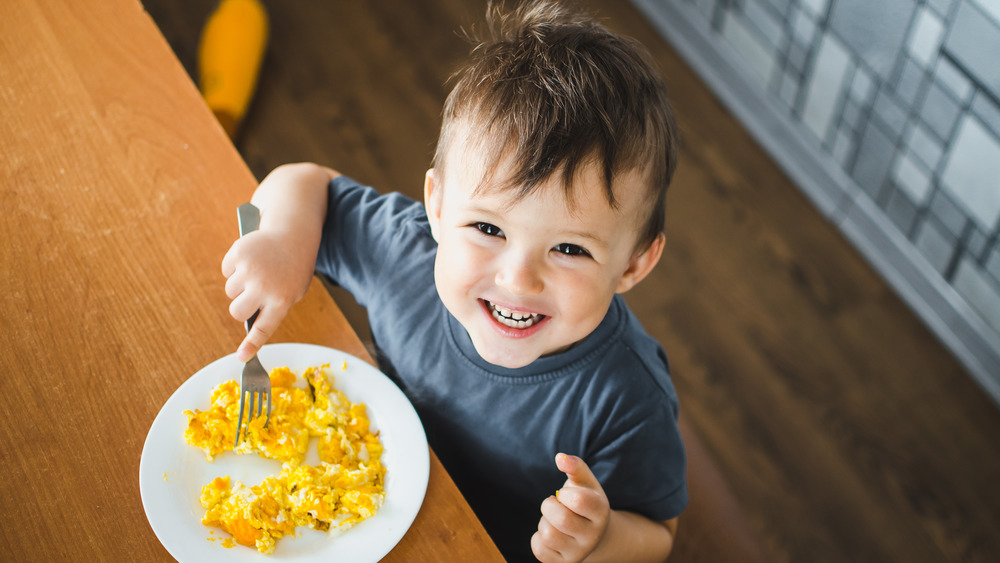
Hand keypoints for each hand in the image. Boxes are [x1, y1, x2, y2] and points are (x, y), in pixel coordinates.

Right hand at [221, 228, 314, 360]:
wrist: (293, 235)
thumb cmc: (293, 268)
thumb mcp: (293, 291)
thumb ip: (273, 307)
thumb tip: (248, 323)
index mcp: (282, 300)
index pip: (263, 328)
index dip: (252, 344)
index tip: (242, 357)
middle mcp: (265, 287)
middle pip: (237, 312)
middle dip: (240, 307)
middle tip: (251, 297)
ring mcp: (250, 270)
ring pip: (230, 291)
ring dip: (239, 285)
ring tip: (257, 272)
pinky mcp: (239, 253)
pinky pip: (226, 271)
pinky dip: (234, 267)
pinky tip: (251, 260)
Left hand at [531, 453, 609, 562]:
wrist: (593, 535)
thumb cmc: (585, 502)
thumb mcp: (585, 482)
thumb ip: (575, 466)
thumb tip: (560, 458)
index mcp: (600, 512)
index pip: (581, 501)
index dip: (565, 494)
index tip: (564, 494)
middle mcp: (592, 536)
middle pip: (562, 519)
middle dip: (549, 506)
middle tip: (554, 504)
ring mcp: (578, 553)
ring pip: (548, 535)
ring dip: (544, 522)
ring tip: (554, 520)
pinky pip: (539, 549)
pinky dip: (538, 538)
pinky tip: (551, 533)